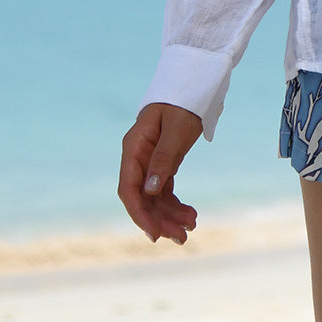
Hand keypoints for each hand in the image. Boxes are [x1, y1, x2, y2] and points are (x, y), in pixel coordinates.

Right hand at [118, 102, 202, 242]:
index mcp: (134, 147)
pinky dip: (175, 203)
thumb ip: (163, 158)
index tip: (155, 235)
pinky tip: (190, 214)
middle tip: (182, 237)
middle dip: (160, 220)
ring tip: (191, 227)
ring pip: (154, 197)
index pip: (129, 189)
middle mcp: (137, 157)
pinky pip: (164, 190)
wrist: (193, 84)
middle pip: (142, 198)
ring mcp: (149, 161)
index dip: (140, 215)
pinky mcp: (162, 163)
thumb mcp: (176, 129)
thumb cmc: (184, 102)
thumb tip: (150, 191)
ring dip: (170, 215)